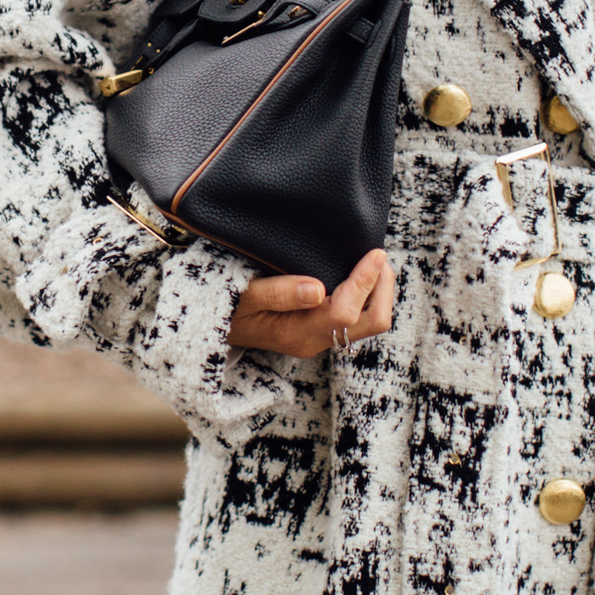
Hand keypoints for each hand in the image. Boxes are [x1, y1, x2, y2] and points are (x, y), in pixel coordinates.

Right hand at [226, 250, 395, 357]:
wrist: (211, 324)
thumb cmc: (226, 304)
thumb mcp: (244, 294)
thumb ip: (278, 293)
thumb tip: (318, 289)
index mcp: (295, 332)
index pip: (345, 312)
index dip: (365, 281)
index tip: (374, 253)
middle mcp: (313, 341)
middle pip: (371, 322)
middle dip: (383, 288)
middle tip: (379, 256)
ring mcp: (318, 339)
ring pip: (370, 323)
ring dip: (380, 292)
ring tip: (375, 262)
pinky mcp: (319, 332)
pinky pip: (359, 319)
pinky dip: (368, 296)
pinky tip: (361, 275)